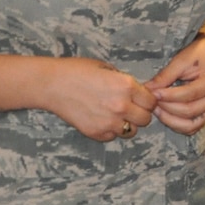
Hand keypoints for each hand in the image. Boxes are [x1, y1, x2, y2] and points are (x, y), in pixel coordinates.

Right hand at [42, 57, 156, 141]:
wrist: (51, 84)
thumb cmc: (78, 71)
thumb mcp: (107, 68)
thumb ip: (125, 82)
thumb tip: (139, 92)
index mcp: (127, 86)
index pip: (152, 102)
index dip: (147, 101)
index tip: (141, 99)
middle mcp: (121, 106)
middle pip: (145, 119)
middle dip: (140, 113)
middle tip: (129, 108)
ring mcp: (108, 121)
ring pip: (131, 131)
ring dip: (127, 124)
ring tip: (115, 115)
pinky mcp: (96, 132)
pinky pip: (112, 136)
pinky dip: (110, 131)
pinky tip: (101, 119)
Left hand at [146, 33, 204, 134]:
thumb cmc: (197, 54)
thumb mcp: (181, 60)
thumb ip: (165, 76)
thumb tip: (148, 90)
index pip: (189, 94)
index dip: (168, 96)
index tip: (152, 93)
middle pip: (189, 111)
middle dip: (166, 107)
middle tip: (151, 101)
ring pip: (190, 124)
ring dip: (169, 119)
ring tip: (156, 109)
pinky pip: (192, 127)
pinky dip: (176, 125)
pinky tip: (165, 115)